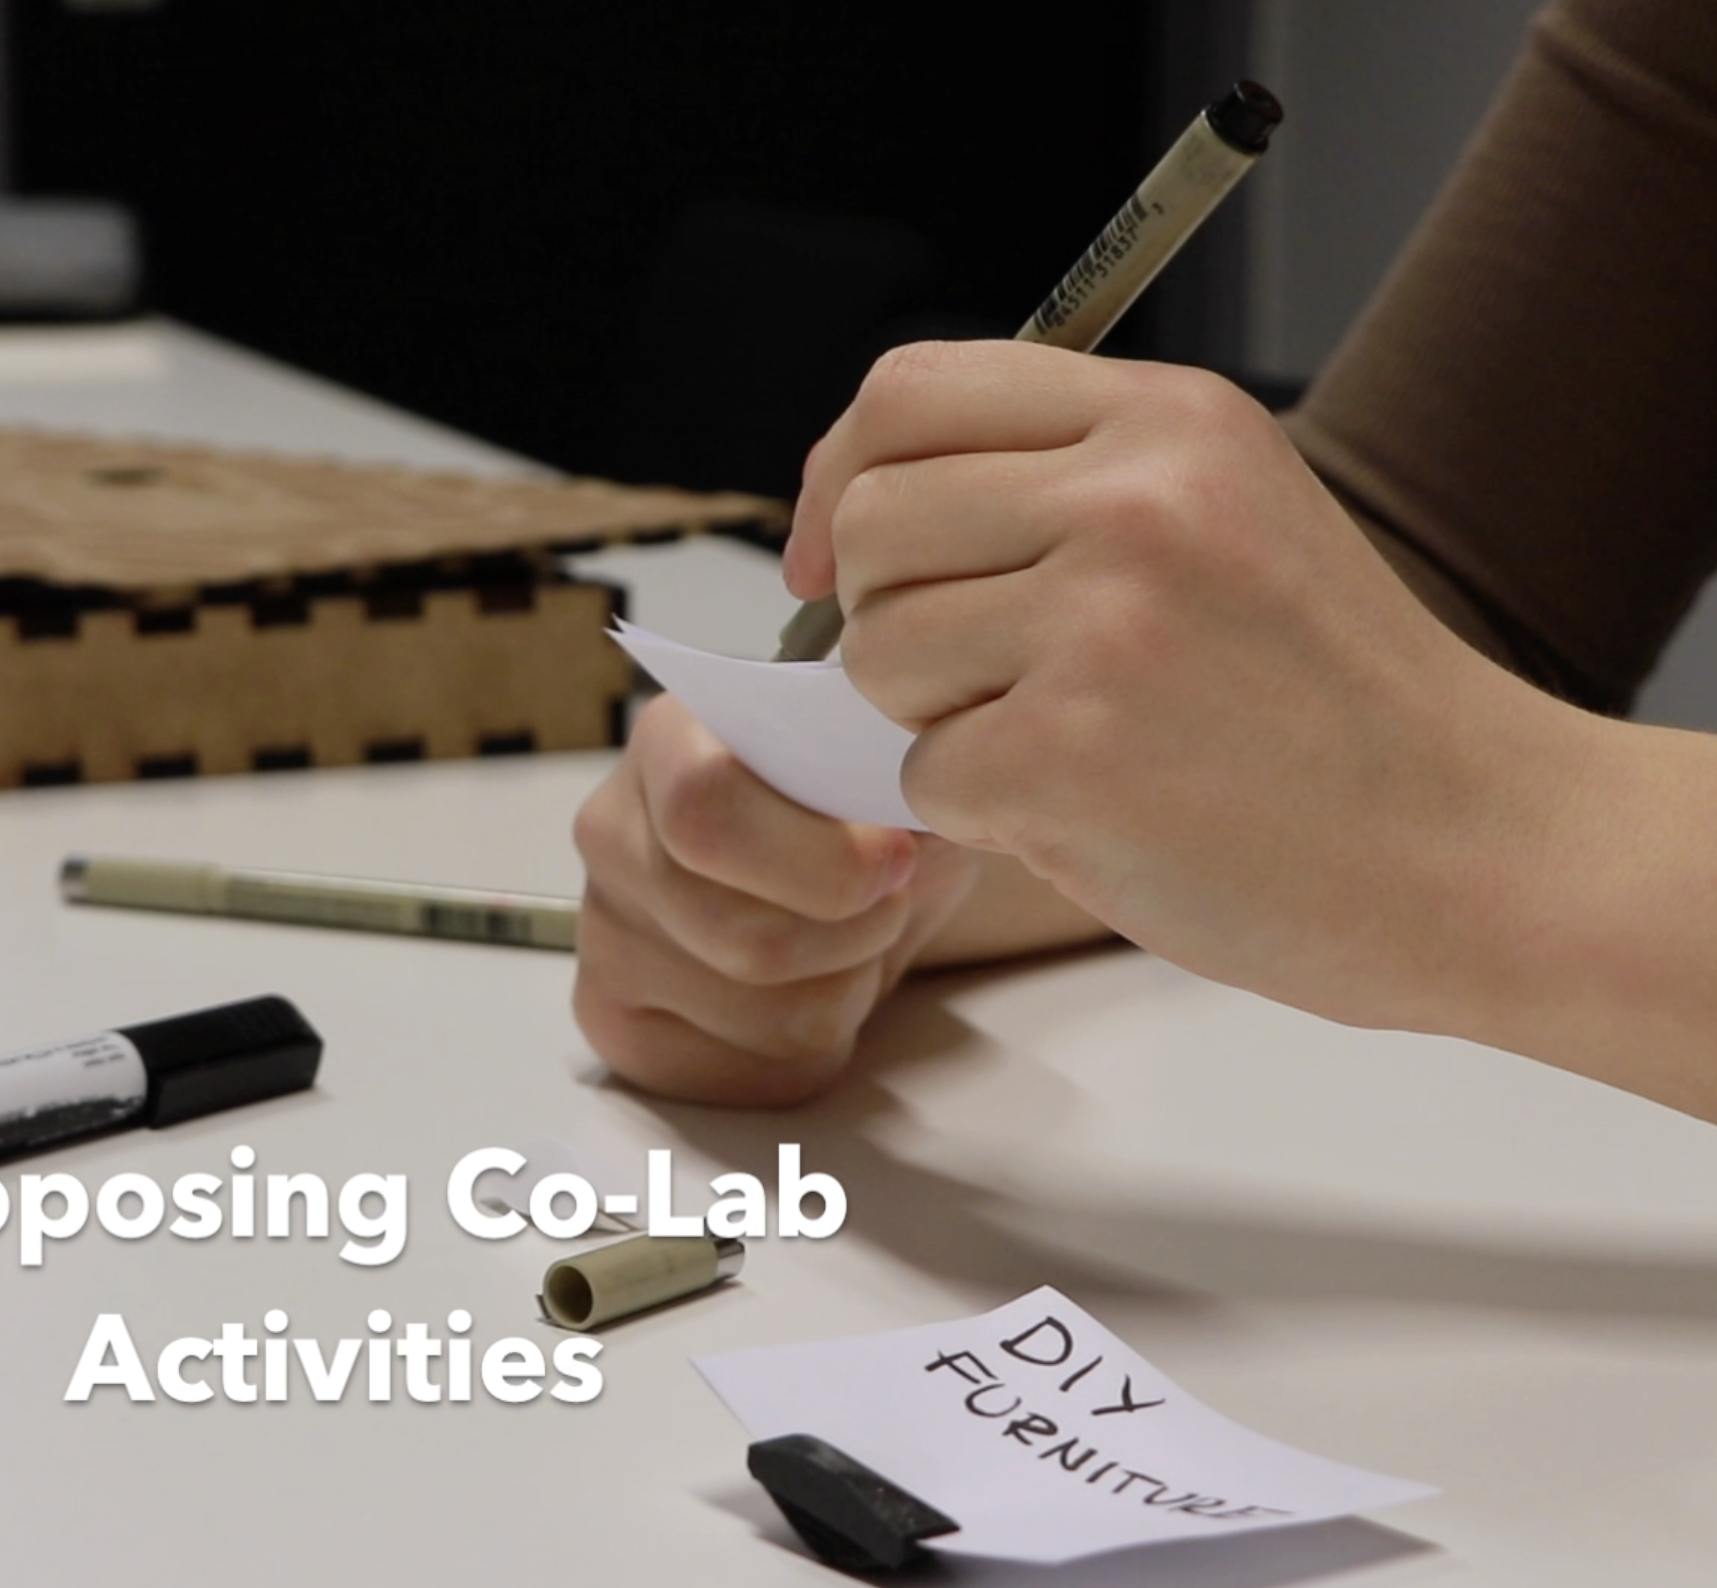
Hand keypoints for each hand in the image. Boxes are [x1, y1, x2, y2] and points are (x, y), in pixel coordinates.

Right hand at [571, 694, 981, 1105]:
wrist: (823, 862)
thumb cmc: (855, 806)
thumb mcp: (893, 771)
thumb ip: (901, 791)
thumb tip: (915, 839)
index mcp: (667, 743)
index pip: (707, 810)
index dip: (821, 857)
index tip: (895, 862)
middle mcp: (613, 839)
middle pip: (746, 940)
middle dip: (855, 936)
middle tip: (888, 903)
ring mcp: (607, 940)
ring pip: (769, 1018)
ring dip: (847, 987)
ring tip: (845, 939)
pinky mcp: (626, 1028)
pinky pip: (764, 1070)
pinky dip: (823, 1041)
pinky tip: (810, 985)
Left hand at [787, 340, 1583, 1034]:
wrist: (1480, 845)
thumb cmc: (1332, 703)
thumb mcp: (1226, 517)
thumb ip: (1062, 483)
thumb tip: (857, 508)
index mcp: (1166, 418)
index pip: (907, 392)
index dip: (838, 476)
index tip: (831, 559)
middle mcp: (1131, 497)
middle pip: (870, 526)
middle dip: (885, 615)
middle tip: (983, 678)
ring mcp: (1100, 622)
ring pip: (877, 654)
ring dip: (934, 721)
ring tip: (1066, 743)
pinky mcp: (1068, 753)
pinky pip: (921, 779)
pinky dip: (984, 816)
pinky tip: (1097, 812)